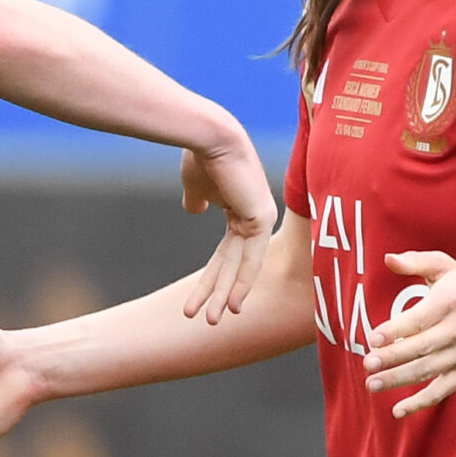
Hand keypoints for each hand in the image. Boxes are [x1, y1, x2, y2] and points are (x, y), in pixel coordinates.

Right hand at [179, 134, 277, 324]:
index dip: (211, 278)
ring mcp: (261, 218)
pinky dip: (241, 282)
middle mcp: (255, 217)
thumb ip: (197, 199)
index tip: (196, 300)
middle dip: (216, 293)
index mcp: (241, 211)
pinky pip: (251, 258)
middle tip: (204, 319)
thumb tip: (194, 209)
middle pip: (232, 265)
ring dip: (225, 295)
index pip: (225, 254)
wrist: (208, 136)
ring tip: (213, 320)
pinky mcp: (262, 218)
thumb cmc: (200, 156)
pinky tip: (232, 303)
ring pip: (242, 267)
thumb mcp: (195, 185)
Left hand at [362, 251, 455, 417]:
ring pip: (428, 371)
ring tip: (372, 384)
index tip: (373, 338)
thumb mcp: (444, 267)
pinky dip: (420, 403)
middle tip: (367, 364)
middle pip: (421, 348)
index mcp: (450, 302)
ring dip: (398, 380)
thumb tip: (388, 259)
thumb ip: (415, 261)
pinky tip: (397, 410)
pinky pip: (442, 391)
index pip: (419, 320)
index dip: (395, 331)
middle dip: (392, 358)